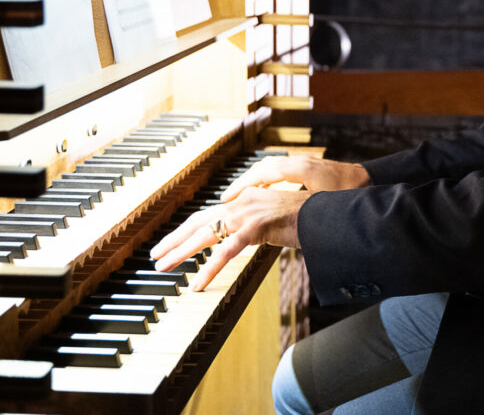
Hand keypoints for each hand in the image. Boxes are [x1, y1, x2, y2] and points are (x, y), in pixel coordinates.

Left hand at [149, 187, 309, 289]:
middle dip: (174, 239)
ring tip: (163, 267)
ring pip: (205, 233)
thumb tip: (243, 240)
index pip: (208, 213)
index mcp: (246, 200)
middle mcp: (243, 202)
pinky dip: (209, 268)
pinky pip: (227, 251)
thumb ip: (257, 228)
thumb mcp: (277, 221)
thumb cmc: (309, 218)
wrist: (328, 213)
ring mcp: (248, 213)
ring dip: (180, 251)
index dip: (187, 229)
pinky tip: (197, 282)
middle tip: (155, 256)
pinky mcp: (257, 227)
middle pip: (198, 220)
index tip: (171, 242)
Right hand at [218, 155, 368, 200]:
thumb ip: (307, 212)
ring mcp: (304, 164)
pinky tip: (261, 193)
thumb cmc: (354, 194)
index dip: (244, 185)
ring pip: (270, 169)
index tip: (228, 198)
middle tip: (226, 199)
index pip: (264, 172)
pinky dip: (265, 181)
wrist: (372, 181)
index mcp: (301, 168)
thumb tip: (290, 222)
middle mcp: (300, 163)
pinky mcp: (309, 170)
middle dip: (243, 183)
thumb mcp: (328, 205)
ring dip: (253, 181)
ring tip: (237, 197)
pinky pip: (279, 172)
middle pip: (263, 169)